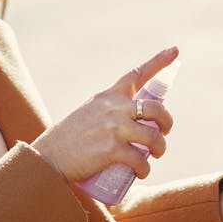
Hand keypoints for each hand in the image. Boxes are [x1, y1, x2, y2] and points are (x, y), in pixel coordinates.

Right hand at [32, 47, 177, 182]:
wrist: (47, 157)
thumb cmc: (68, 139)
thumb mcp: (88, 113)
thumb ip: (108, 112)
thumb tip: (132, 122)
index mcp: (108, 96)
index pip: (137, 74)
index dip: (159, 61)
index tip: (175, 50)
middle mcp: (113, 107)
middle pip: (156, 109)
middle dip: (167, 122)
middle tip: (163, 134)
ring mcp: (114, 128)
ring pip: (153, 137)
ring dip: (159, 148)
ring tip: (153, 156)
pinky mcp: (112, 149)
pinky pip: (140, 159)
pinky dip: (145, 169)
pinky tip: (141, 171)